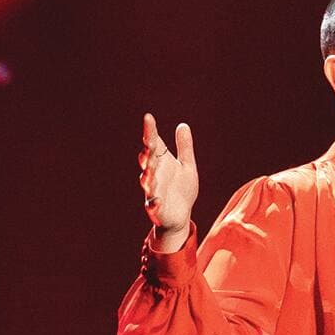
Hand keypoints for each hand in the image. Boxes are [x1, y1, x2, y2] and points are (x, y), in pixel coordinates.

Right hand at [139, 111, 198, 244]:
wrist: (181, 216)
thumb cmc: (182, 189)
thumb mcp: (187, 166)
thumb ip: (185, 147)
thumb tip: (183, 125)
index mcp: (161, 163)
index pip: (153, 144)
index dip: (149, 131)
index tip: (148, 117)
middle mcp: (154, 175)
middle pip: (148, 162)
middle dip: (147, 154)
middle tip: (148, 145)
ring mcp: (153, 192)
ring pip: (147, 183)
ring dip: (147, 177)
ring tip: (148, 172)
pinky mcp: (156, 209)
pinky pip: (152, 206)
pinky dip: (153, 204)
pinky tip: (156, 201)